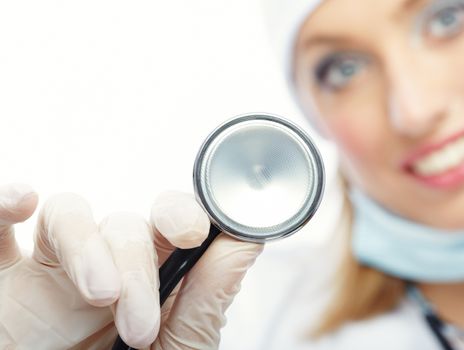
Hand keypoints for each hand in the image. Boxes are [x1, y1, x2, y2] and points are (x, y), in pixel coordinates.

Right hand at [0, 184, 262, 349]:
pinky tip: (22, 204)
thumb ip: (209, 296)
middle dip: (137, 265)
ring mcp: (57, 269)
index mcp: (157, 281)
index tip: (194, 232)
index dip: (185, 214)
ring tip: (100, 296)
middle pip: (126, 224)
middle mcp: (110, 266)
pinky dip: (6, 202)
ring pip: (71, 214)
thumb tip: (248, 238)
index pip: (173, 222)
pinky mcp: (6, 279)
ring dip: (87, 245)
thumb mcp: (180, 349)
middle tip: (140, 328)